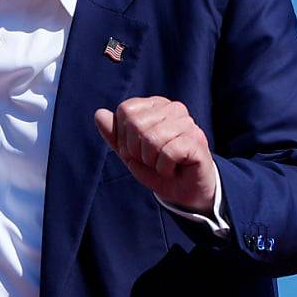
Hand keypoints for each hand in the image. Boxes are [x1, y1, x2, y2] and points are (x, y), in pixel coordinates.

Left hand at [95, 97, 216, 213]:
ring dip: (151, 161)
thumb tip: (99, 114)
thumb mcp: (130, 153)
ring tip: (162, 165)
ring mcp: (188, 123)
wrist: (184, 192)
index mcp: (155, 105)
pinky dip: (164, 168)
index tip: (137, 151)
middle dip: (136, 151)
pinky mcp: (197, 140)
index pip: (126, 110)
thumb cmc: (157, 168)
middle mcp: (173, 108)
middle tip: (151, 160)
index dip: (124, 137)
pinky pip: (168, 152)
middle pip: (136, 123)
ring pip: (151, 138)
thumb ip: (114, 134)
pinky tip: (172, 169)